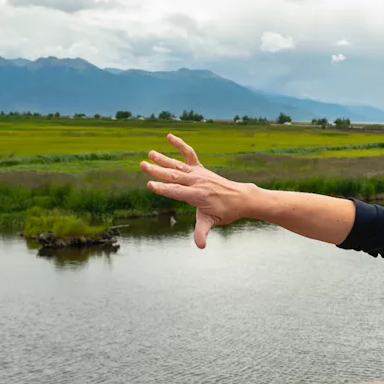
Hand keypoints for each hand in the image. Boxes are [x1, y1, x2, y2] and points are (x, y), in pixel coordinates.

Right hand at [139, 134, 251, 248]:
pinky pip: (189, 154)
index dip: (163, 189)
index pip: (176, 191)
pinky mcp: (201, 169)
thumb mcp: (212, 222)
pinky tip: (170, 137)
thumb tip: (200, 246)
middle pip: (174, 176)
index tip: (150, 185)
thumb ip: (202, 232)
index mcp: (197, 195)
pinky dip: (180, 145)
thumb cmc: (225, 212)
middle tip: (142, 165)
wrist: (241, 198)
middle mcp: (197, 182)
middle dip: (158, 171)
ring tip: (150, 153)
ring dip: (163, 159)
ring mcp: (199, 174)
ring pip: (178, 165)